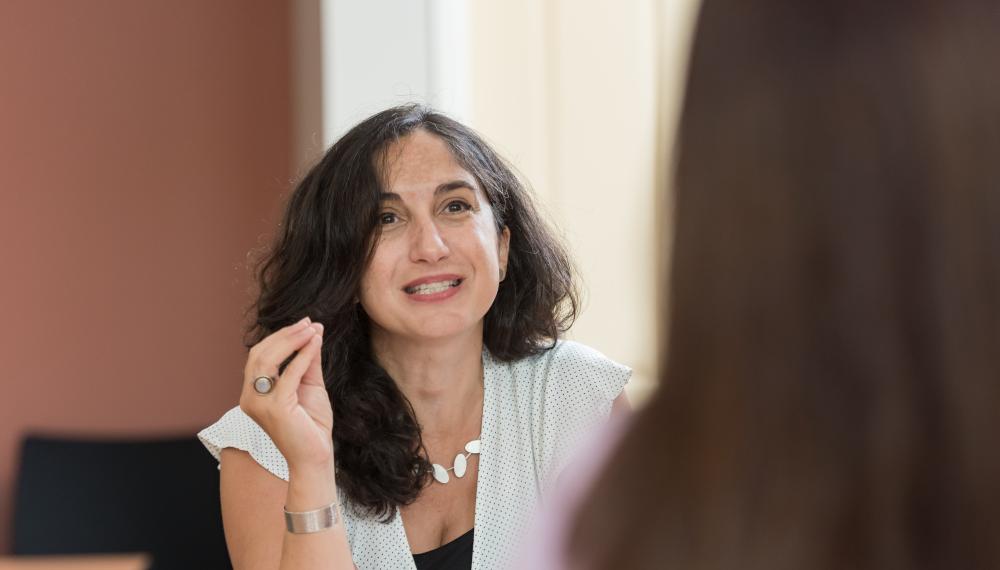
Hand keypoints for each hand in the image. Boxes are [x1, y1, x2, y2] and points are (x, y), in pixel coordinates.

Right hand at [239, 317, 333, 470]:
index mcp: (253, 393)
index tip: (304, 324)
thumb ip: (307, 362)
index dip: (280, 337)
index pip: (260, 356)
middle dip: (285, 334)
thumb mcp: (309, 386)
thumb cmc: (311, 425)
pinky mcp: (275, 408)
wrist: (315, 457)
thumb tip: (313, 332)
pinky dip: (303, 356)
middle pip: (260, 354)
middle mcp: (249, 397)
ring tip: (311, 329)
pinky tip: (316, 344)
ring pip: (268, 359)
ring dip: (291, 340)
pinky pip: (289, 374)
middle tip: (308, 322)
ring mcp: (259, 403)